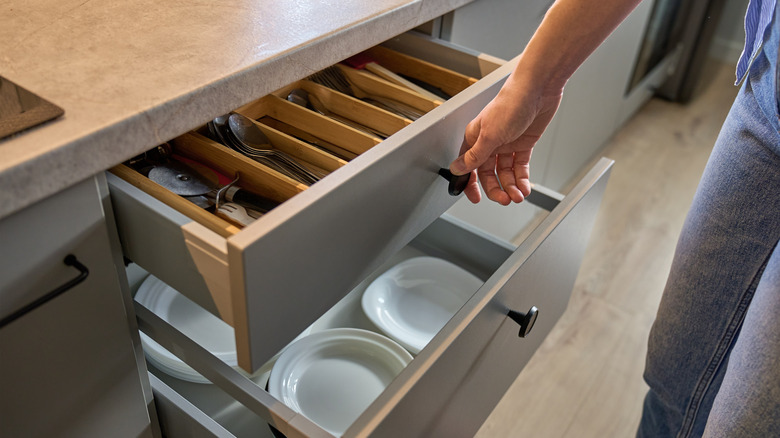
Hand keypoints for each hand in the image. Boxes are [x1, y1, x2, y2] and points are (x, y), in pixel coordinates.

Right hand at [449, 73, 562, 204]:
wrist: (538, 90)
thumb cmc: (510, 104)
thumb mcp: (489, 135)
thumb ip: (474, 156)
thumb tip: (457, 169)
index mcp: (475, 138)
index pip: (469, 167)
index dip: (471, 184)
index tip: (476, 198)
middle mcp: (489, 142)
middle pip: (488, 173)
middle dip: (496, 188)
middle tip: (504, 199)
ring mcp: (507, 143)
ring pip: (505, 172)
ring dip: (511, 186)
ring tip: (517, 195)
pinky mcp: (523, 144)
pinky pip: (520, 167)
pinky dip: (522, 178)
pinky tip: (524, 186)